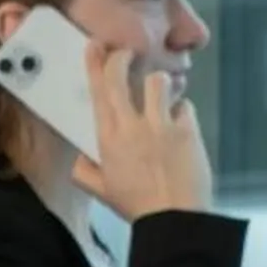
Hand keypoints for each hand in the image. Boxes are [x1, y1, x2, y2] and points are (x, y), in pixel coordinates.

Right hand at [69, 40, 213, 221]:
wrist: (174, 220)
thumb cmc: (138, 207)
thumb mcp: (102, 192)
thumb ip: (86, 172)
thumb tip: (79, 159)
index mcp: (109, 139)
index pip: (98, 91)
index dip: (95, 63)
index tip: (96, 45)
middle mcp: (132, 126)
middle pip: (122, 75)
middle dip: (123, 57)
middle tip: (127, 54)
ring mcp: (161, 125)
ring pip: (158, 81)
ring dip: (159, 85)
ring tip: (162, 97)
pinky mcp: (187, 129)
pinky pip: (184, 105)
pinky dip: (182, 112)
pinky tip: (180, 127)